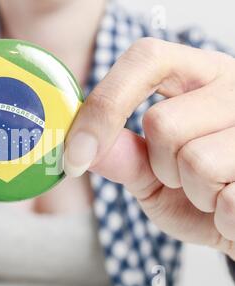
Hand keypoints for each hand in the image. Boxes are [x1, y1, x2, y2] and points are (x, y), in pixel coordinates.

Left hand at [64, 37, 234, 259]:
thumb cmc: (199, 198)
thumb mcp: (154, 180)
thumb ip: (124, 160)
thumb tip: (84, 146)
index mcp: (198, 76)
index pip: (146, 59)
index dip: (104, 106)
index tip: (76, 155)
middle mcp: (233, 86)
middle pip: (161, 122)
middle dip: (161, 167)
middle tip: (185, 178)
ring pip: (196, 161)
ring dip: (196, 194)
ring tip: (214, 193)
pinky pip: (230, 198)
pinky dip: (224, 216)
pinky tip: (233, 208)